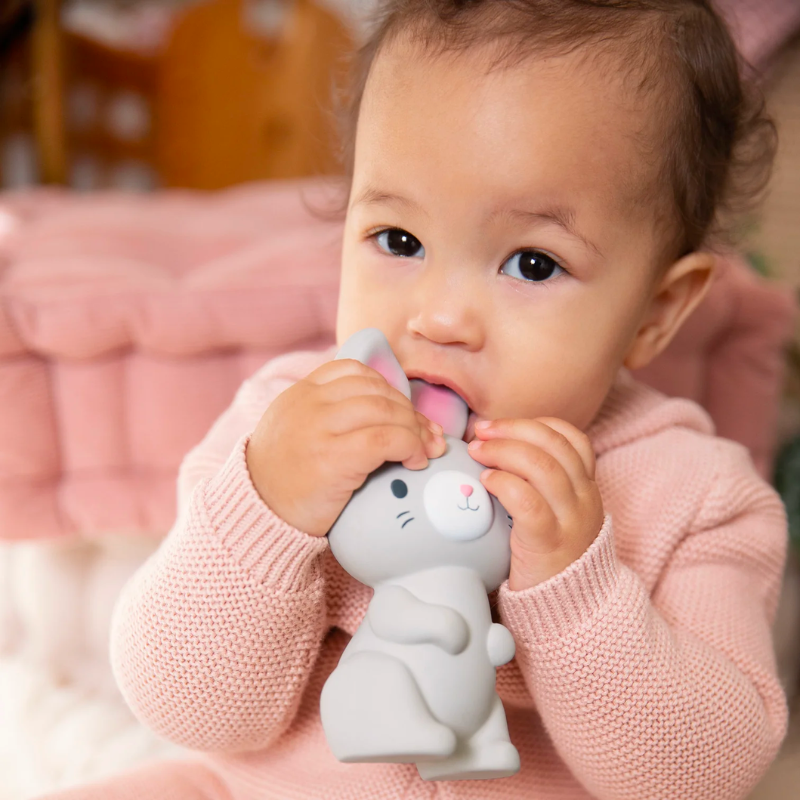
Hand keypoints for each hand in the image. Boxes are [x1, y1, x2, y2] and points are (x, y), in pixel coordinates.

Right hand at [246, 359, 445, 536]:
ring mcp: (320, 428)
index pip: (356, 371)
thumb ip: (326, 412)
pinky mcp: (333, 457)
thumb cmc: (285, 479)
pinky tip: (414, 462)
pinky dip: (410, 447)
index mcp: (301, 393)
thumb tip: (384, 408)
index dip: (390, 388)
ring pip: (387, 411)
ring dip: (415, 430)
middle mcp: (309, 403)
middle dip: (410, 412)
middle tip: (428, 435)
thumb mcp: (294, 429)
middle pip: (377, 391)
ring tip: (424, 450)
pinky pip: (387, 439)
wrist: (257, 515)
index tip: (404, 412)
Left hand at [467, 417, 603, 590]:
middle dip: (513, 429)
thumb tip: (489, 447)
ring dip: (504, 451)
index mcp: (585, 486)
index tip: (500, 426)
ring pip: (543, 467)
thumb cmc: (547, 554)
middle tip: (480, 432)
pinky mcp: (549, 543)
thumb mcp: (553, 511)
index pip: (573, 437)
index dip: (535, 424)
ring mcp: (570, 520)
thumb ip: (534, 481)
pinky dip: (505, 484)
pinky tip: (487, 482)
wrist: (570, 610)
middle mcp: (584, 498)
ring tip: (477, 452)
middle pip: (554, 445)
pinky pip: (529, 503)